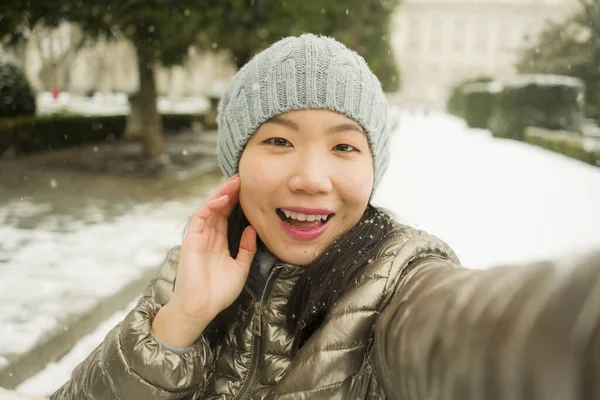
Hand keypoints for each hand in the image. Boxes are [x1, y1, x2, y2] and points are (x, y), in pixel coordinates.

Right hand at [153, 174, 256, 346]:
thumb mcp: (241, 267)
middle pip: (219, 208)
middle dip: (230, 192)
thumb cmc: (219, 291)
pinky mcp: (192, 239)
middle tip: (243, 178)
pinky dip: (211, 206)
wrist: (202, 306)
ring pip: (210, 208)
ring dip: (222, 194)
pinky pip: (201, 217)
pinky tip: (223, 198)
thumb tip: (253, 228)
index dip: (236, 202)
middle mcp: (208, 236)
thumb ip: (247, 248)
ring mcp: (199, 236)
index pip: (227, 216)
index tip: (249, 189)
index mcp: (219, 242)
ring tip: (235, 182)